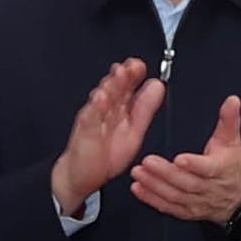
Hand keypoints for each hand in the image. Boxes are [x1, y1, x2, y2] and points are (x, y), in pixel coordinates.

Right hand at [49, 60, 164, 212]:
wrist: (82, 175)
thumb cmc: (106, 155)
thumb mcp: (134, 131)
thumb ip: (145, 109)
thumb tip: (158, 86)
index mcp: (120, 109)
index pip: (128, 86)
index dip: (134, 75)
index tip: (141, 65)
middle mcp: (107, 110)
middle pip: (115, 88)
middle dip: (124, 75)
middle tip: (132, 65)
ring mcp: (94, 119)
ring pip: (102, 98)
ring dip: (110, 85)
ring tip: (119, 74)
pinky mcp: (85, 132)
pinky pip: (90, 118)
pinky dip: (95, 108)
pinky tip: (100, 99)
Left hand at [128, 94, 240, 223]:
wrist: (235, 198)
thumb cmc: (230, 167)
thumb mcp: (232, 142)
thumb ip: (229, 121)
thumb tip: (232, 101)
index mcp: (220, 170)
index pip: (207, 168)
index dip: (194, 165)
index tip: (179, 159)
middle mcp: (208, 189)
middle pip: (186, 183)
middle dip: (165, 173)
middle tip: (147, 161)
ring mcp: (196, 202)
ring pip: (175, 196)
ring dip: (155, 185)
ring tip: (138, 173)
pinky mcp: (186, 211)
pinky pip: (168, 207)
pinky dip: (151, 199)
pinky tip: (138, 188)